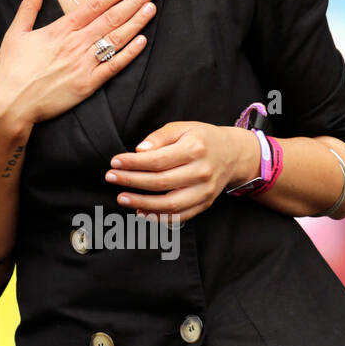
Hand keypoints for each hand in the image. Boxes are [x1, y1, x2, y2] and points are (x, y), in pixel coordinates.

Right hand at [0, 0, 157, 126]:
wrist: (12, 105)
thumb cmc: (11, 70)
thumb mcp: (15, 34)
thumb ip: (28, 7)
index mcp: (59, 30)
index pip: (93, 6)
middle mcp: (75, 44)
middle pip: (110, 19)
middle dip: (133, 2)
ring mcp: (83, 65)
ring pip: (115, 40)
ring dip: (135, 23)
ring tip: (151, 8)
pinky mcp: (87, 85)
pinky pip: (112, 66)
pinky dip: (128, 54)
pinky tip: (142, 41)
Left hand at [105, 122, 258, 224]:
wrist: (232, 154)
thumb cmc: (202, 138)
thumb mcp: (183, 127)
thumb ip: (160, 137)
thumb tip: (139, 151)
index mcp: (195, 149)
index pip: (158, 160)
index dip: (133, 163)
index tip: (115, 162)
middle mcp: (202, 172)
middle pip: (161, 182)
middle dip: (132, 181)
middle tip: (111, 178)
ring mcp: (205, 191)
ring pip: (170, 204)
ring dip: (143, 204)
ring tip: (122, 198)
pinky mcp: (205, 204)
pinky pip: (180, 216)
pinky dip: (159, 218)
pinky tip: (141, 212)